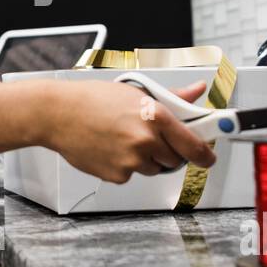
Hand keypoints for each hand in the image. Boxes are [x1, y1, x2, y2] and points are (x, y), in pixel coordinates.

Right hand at [41, 79, 216, 183]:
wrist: (57, 114)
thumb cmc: (92, 99)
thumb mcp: (137, 91)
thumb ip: (172, 97)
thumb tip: (196, 91)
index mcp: (154, 116)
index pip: (193, 144)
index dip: (205, 154)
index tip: (209, 158)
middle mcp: (145, 139)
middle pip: (175, 159)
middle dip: (168, 151)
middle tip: (152, 138)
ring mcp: (131, 160)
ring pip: (153, 168)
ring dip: (146, 159)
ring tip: (124, 139)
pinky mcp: (117, 175)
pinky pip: (131, 175)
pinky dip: (125, 166)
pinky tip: (111, 148)